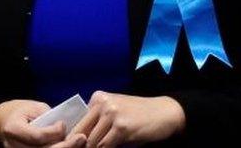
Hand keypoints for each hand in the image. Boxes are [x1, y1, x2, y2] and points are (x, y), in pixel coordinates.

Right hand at [0, 99, 85, 147]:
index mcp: (13, 129)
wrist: (4, 121)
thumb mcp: (34, 108)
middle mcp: (13, 146)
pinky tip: (70, 147)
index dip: (53, 132)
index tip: (63, 124)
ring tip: (78, 144)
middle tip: (81, 138)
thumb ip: (48, 119)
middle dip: (66, 146)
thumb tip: (68, 129)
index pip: (37, 136)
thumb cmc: (22, 111)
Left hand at [70, 92, 184, 146]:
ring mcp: (112, 113)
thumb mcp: (115, 113)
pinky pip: (106, 146)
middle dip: (82, 145)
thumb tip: (79, 140)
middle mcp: (102, 103)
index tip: (76, 146)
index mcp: (97, 98)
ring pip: (92, 141)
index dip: (75, 138)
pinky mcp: (122, 127)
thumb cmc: (139, 116)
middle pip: (81, 132)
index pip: (78, 121)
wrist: (165, 112)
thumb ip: (98, 122)